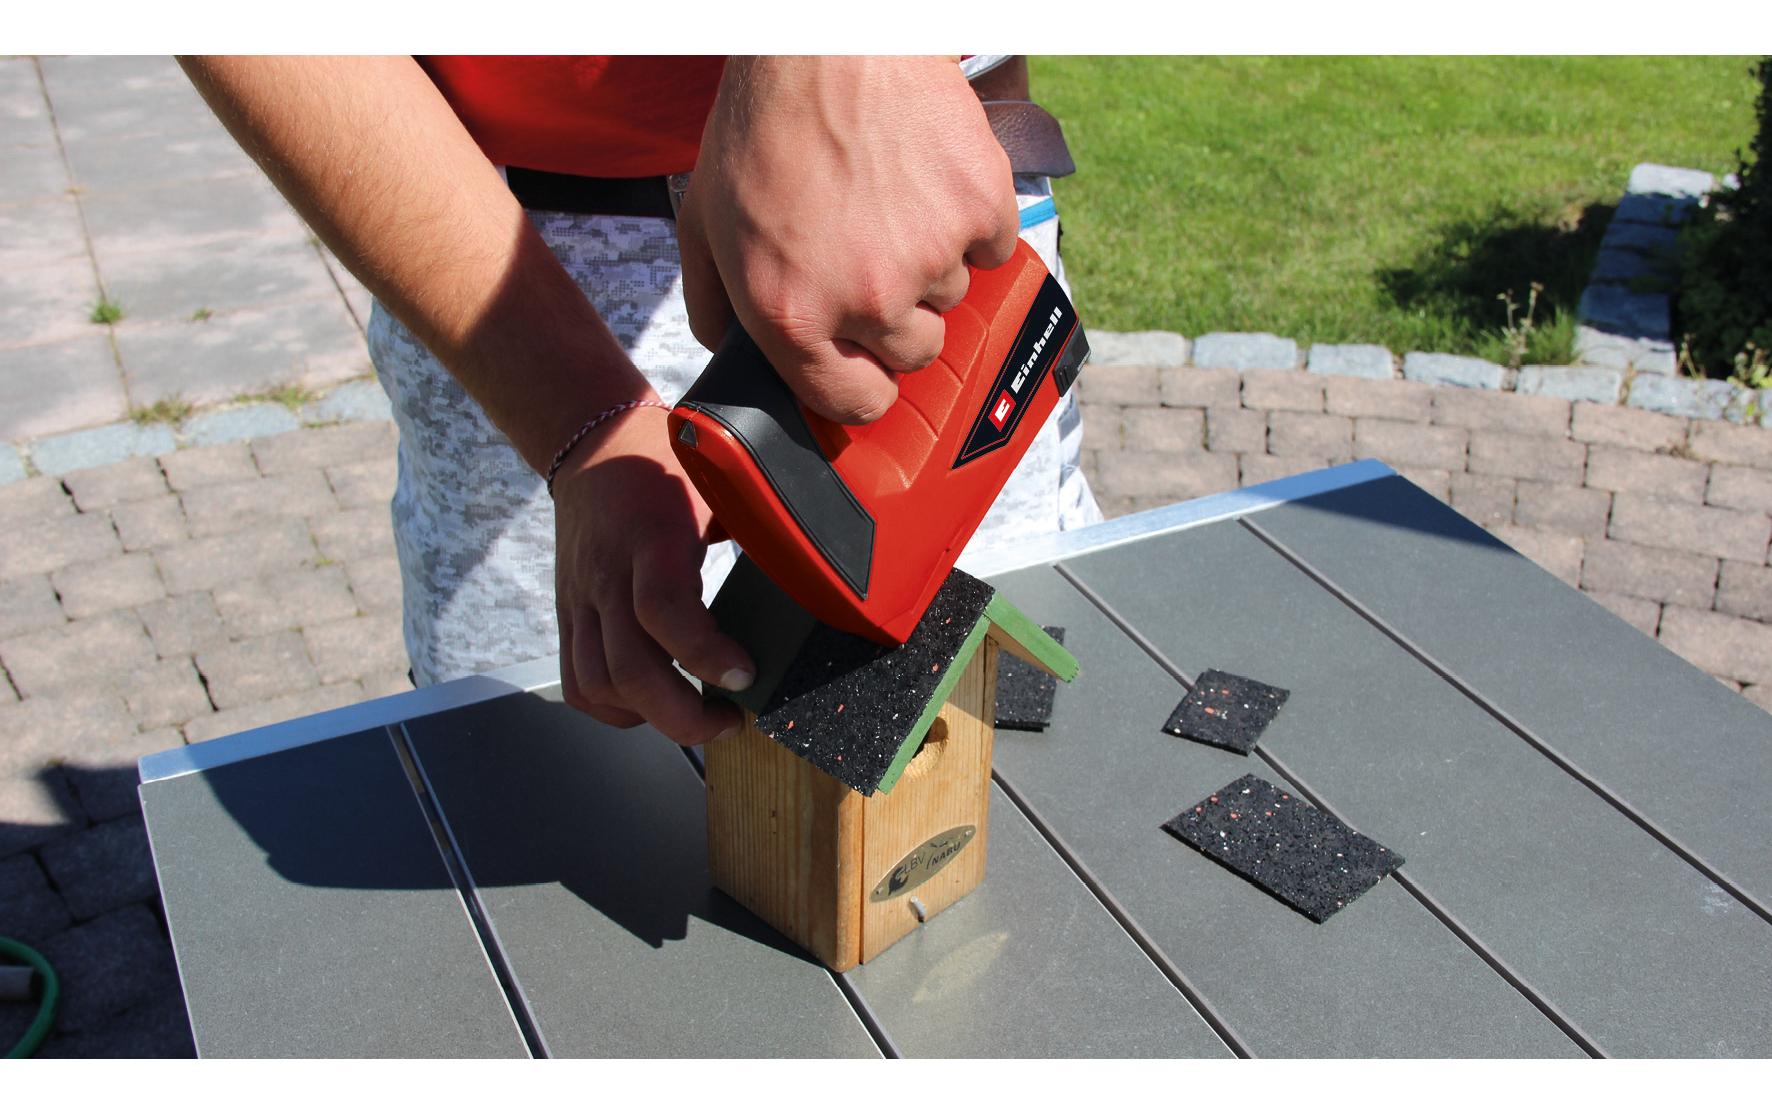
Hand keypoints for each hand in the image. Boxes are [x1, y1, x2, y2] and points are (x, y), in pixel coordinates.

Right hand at [551, 404, 754, 744]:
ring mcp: (582, 599)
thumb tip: (818, 566)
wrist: (594, 444)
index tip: (746, 675)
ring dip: (650, 717)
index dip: (704, 654)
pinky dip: (614, 708)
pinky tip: (651, 707)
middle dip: (683, 716)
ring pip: (598, 684)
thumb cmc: (666, 463)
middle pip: (627, 668)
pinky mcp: (569, 614)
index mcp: (652, 536)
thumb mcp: (719, 483)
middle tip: (729, 720)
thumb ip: (757, 526)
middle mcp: (609, 574)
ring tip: (698, 715)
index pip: (662, 609)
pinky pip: (578, 681)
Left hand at [676, 55, 1018, 423]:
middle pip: (914, 353)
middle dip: (897, 317)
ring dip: (932, 262)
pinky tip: (929, 184)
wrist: (828, 42)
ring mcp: (930, 257)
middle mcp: (866, 299)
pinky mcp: (980, 209)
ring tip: (892, 202)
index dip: (862, 383)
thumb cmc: (763, 125)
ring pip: (953, 296)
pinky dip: (972, 222)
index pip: (857, 404)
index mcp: (793, 316)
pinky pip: (993, 247)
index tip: (864, 362)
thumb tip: (735, 358)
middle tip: (871, 256)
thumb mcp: (703, 224)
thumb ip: (715, 307)